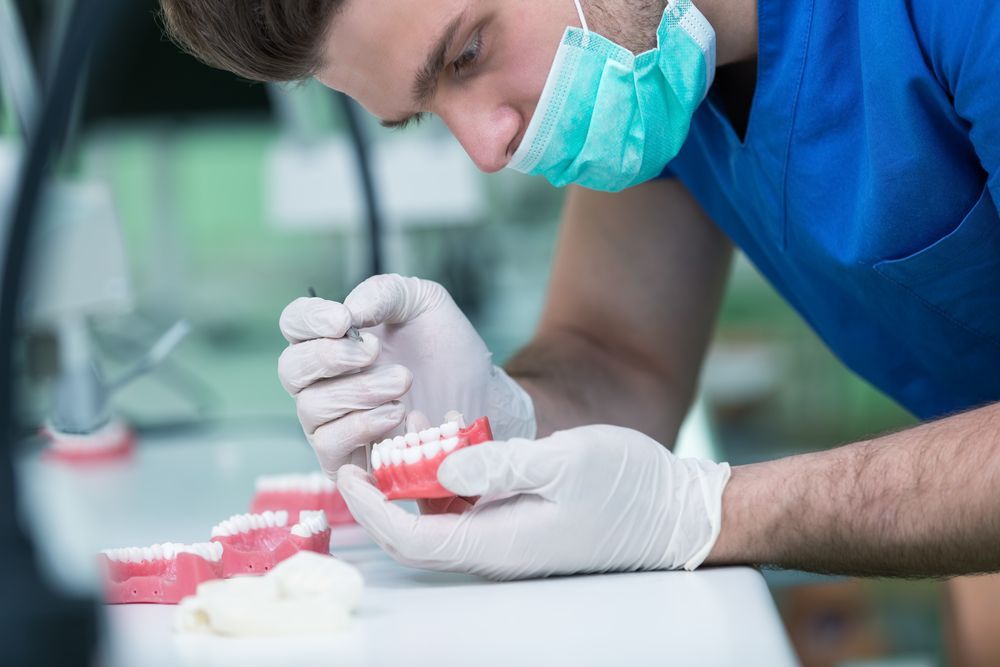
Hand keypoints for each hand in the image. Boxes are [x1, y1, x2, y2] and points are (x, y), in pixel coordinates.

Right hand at [278, 274, 534, 475]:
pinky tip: (397, 414)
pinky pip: (329, 446)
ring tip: (402, 382)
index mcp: (333, 337)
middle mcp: (322, 380)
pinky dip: (361, 426)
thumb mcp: (423, 303)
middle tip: (376, 351)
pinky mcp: (347, 458)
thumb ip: (384, 293)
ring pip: (311, 407)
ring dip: (358, 391)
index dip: (309, 319)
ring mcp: (331, 421)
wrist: (481, 395)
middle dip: (331, 357)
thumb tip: (349, 309)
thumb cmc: (446, 349)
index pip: (294, 323)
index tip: (343, 320)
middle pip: (291, 368)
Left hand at [336, 424, 730, 579]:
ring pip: (439, 523)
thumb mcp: (564, 462)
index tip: (347, 472)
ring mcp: (509, 540)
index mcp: (500, 543)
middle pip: (417, 538)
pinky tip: (441, 448)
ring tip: (395, 440)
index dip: (372, 510)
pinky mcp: (520, 526)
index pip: (413, 539)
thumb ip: (499, 463)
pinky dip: (442, 485)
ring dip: (410, 489)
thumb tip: (441, 462)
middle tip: (359, 454)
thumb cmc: (626, 486)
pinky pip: (466, 513)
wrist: (673, 512)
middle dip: (379, 501)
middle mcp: (497, 550)